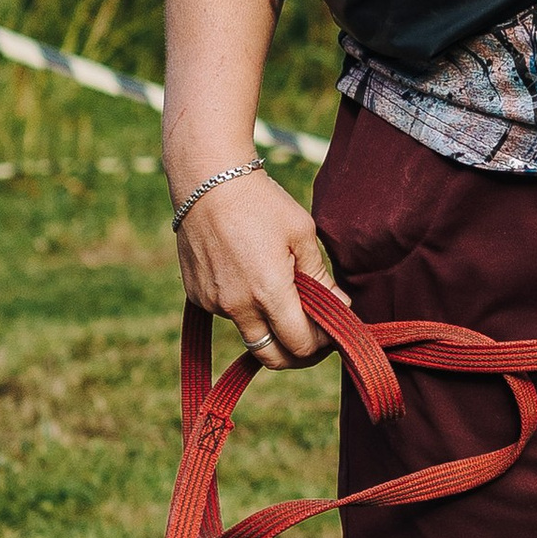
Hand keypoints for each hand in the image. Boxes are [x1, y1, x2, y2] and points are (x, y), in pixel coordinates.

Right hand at [173, 166, 337, 365]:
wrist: (207, 181)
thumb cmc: (261, 202)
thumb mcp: (301, 233)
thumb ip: (320, 277)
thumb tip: (339, 307)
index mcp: (269, 291)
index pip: (299, 345)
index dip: (320, 344)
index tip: (331, 331)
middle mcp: (237, 305)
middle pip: (271, 356)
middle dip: (296, 354)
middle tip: (312, 337)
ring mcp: (213, 303)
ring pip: (249, 333)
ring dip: (269, 325)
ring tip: (280, 289)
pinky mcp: (196, 296)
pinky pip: (227, 314)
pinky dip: (244, 308)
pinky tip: (250, 275)